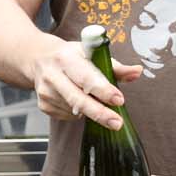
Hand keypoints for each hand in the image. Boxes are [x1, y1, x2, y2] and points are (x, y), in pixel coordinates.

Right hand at [27, 37, 141, 128]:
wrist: (37, 59)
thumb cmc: (69, 56)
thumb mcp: (90, 53)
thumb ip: (115, 66)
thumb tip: (137, 72)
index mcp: (65, 58)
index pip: (85, 77)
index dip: (103, 89)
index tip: (118, 99)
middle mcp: (52, 75)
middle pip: (77, 99)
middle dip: (99, 113)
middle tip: (116, 123)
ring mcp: (45, 92)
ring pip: (75, 110)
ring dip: (90, 110)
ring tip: (92, 98)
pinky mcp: (43, 106)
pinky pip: (68, 116)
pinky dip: (78, 113)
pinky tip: (76, 100)